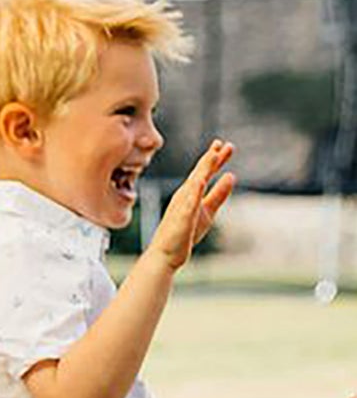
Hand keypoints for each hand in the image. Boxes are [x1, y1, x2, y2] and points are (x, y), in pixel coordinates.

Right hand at [148, 140, 235, 271]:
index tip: (224, 145)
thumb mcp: (208, 210)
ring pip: (194, 184)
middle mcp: (184, 196)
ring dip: (203, 169)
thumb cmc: (185, 233)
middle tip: (221, 143)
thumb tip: (231, 175)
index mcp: (191, 193)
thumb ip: (219, 193)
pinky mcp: (180, 218)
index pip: (204, 172)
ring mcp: (181, 206)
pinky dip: (194, 191)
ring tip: (213, 155)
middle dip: (210, 159)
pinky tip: (201, 181)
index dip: (214, 159)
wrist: (165, 254)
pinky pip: (188, 203)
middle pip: (199, 173)